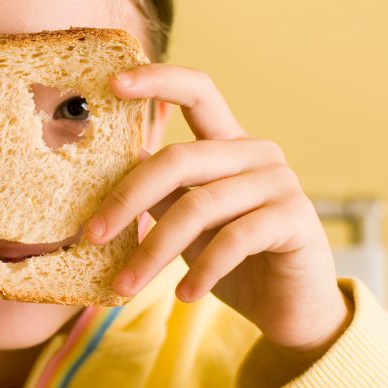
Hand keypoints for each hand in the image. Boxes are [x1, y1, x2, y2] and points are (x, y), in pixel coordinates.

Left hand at [86, 64, 349, 356]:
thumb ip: (158, 193)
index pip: (197, 92)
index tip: (110, 82)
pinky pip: (234, 240)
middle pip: (179, 159)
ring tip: (126, 284)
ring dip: (154, 251)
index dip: (157, 80)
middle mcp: (257, 153)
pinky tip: (184, 294)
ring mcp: (280, 183)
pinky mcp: (296, 219)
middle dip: (127, 199)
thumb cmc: (229, 260)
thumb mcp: (185, 222)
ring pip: (200, 207)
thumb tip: (103, 172)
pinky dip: (202, 270)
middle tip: (91, 236)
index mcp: (227, 143)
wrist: (291, 307)